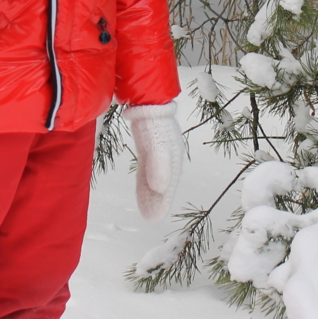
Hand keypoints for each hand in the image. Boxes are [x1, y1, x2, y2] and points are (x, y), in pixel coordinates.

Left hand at [125, 102, 181, 221]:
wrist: (147, 99)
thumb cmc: (154, 122)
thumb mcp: (157, 144)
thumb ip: (158, 166)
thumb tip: (160, 188)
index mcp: (173, 157)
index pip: (168, 184)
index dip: (163, 201)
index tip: (155, 217)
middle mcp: (169, 156)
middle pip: (164, 183)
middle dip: (158, 201)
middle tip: (151, 218)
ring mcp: (159, 152)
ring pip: (156, 178)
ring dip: (152, 195)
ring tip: (147, 212)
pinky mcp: (150, 147)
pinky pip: (148, 169)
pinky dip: (146, 183)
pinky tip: (143, 192)